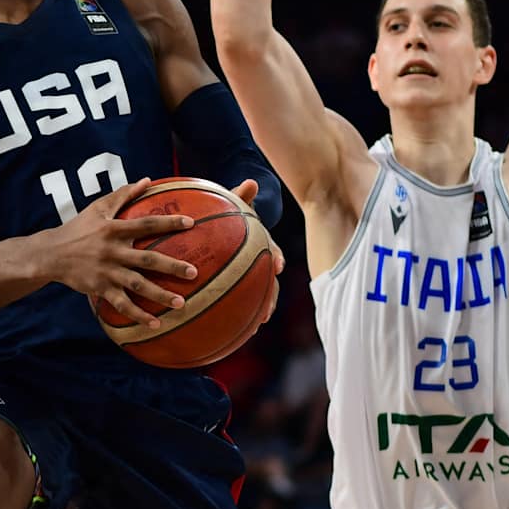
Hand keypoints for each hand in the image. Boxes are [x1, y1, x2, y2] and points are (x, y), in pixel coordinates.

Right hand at [45, 177, 198, 326]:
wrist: (50, 254)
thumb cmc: (77, 228)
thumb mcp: (97, 208)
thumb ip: (123, 195)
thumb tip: (146, 180)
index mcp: (114, 229)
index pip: (146, 224)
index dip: (168, 222)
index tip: (191, 223)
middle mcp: (112, 251)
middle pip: (147, 259)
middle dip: (172, 266)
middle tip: (194, 272)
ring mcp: (107, 272)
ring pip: (137, 285)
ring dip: (160, 295)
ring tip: (181, 303)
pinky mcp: (100, 288)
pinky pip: (122, 304)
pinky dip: (138, 315)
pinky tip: (156, 323)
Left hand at [232, 178, 284, 325]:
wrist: (230, 221)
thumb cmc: (233, 211)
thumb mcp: (235, 202)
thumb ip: (241, 195)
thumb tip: (250, 182)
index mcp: (262, 244)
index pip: (273, 250)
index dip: (276, 257)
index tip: (278, 265)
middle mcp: (261, 261)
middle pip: (270, 282)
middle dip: (271, 297)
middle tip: (267, 312)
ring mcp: (254, 273)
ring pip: (261, 295)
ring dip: (259, 310)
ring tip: (255, 327)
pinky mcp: (241, 282)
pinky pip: (242, 299)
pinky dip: (240, 312)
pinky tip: (231, 327)